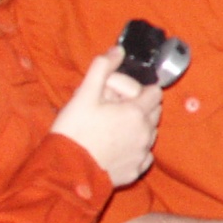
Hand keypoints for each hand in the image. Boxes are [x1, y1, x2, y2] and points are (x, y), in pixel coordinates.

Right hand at [50, 48, 162, 186]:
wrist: (67, 172)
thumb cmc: (74, 131)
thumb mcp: (84, 95)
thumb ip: (102, 68)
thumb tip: (118, 50)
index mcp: (136, 112)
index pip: (155, 93)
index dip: (139, 90)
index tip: (121, 95)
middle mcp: (145, 133)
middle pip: (155, 113)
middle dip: (141, 107)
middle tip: (116, 110)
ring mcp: (142, 154)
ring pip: (150, 134)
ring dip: (139, 128)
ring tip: (114, 129)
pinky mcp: (135, 171)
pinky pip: (144, 156)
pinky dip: (136, 150)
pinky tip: (118, 148)